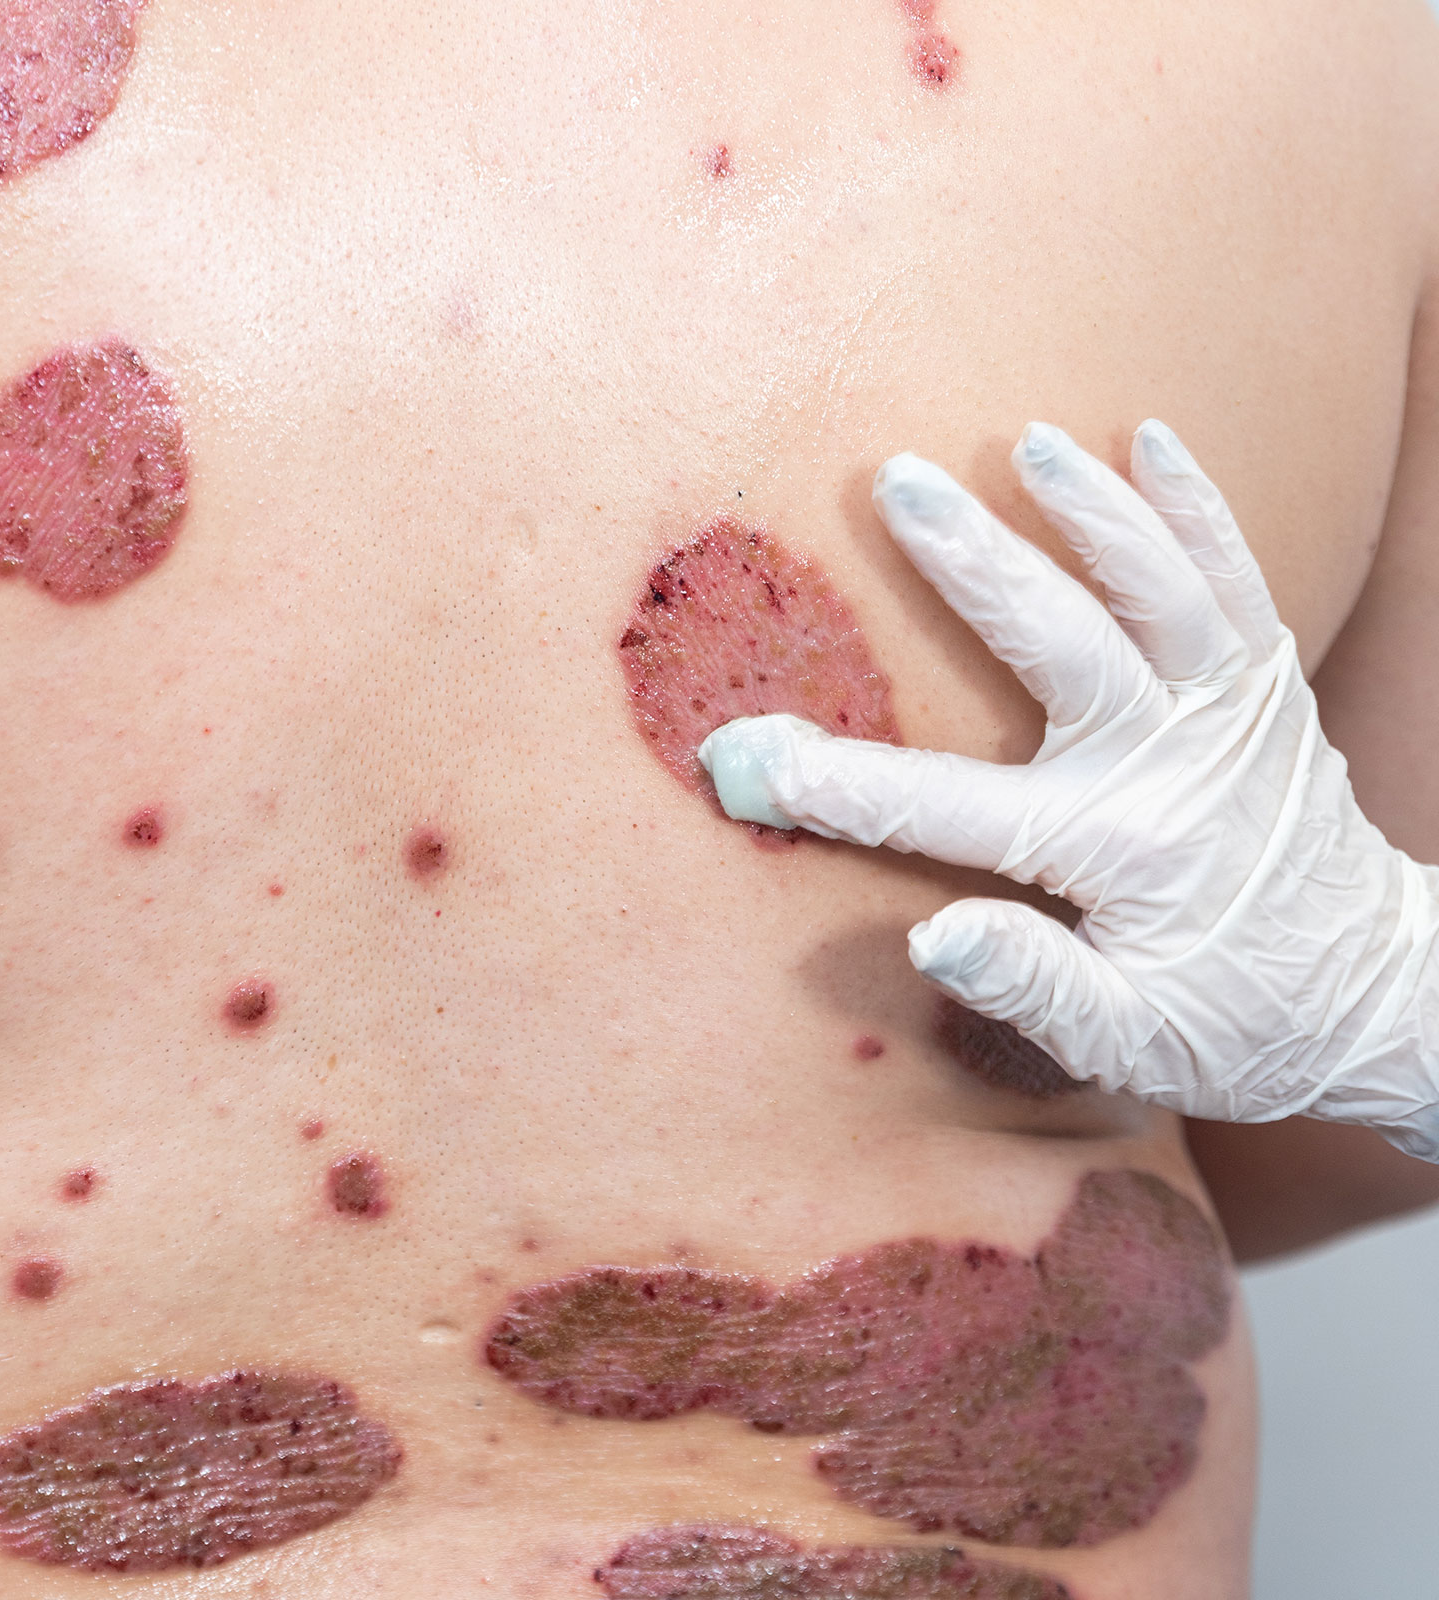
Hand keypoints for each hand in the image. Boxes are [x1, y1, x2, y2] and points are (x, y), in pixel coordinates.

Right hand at [698, 422, 1438, 1159]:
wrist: (1377, 996)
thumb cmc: (1238, 1024)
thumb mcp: (1134, 1047)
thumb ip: (1033, 990)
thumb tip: (931, 936)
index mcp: (1112, 846)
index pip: (941, 808)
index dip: (832, 784)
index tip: (742, 753)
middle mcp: (1172, 761)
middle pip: (1060, 642)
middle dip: (971, 560)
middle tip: (899, 480)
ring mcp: (1230, 713)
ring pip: (1159, 586)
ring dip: (1090, 509)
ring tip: (1026, 441)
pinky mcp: (1268, 690)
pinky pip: (1236, 580)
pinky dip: (1196, 509)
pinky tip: (1153, 442)